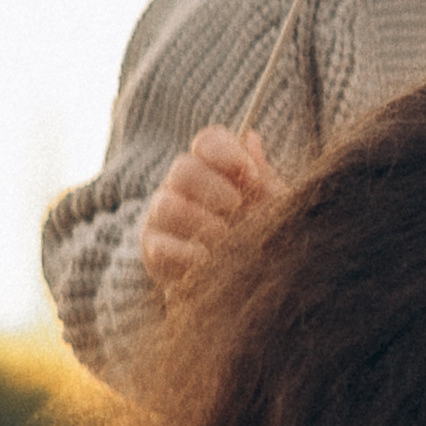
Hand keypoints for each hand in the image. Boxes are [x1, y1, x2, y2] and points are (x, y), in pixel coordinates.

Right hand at [140, 127, 278, 293]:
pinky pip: (160, 246)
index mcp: (212, 169)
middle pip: (183, 168)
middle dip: (213, 187)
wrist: (243, 286)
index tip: (250, 175)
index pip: (208, 142)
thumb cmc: (258, 236)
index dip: (226, 152)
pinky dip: (186, 253)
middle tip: (236, 207)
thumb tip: (252, 139)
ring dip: (200, 221)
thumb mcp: (271, 209)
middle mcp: (181, 186)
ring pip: (166, 204)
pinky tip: (208, 260)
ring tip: (224, 237)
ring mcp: (163, 217)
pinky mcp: (154, 250)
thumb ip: (263, 179)